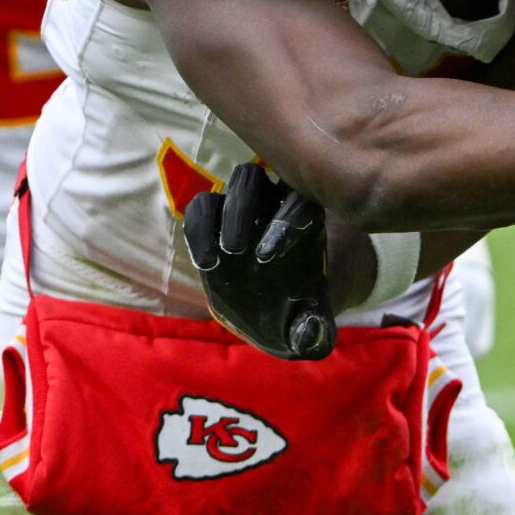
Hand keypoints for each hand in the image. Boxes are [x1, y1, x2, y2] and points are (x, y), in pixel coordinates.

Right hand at [182, 163, 336, 359]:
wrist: (285, 310)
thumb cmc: (306, 309)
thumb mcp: (315, 323)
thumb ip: (316, 330)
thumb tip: (311, 336)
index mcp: (307, 218)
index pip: (300, 198)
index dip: (286, 220)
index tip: (268, 257)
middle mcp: (277, 205)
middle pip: (257, 178)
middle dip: (243, 209)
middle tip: (237, 250)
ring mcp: (247, 211)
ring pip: (231, 186)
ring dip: (220, 216)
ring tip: (219, 257)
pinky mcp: (219, 224)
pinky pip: (203, 210)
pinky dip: (199, 231)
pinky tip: (207, 266)